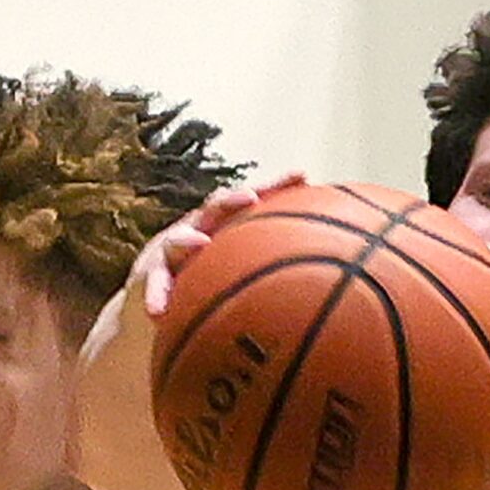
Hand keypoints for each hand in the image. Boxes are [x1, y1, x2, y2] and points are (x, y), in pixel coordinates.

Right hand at [138, 172, 305, 318]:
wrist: (166, 311)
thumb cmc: (216, 294)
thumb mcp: (249, 285)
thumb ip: (285, 282)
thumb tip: (340, 289)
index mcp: (230, 228)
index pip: (255, 202)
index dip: (277, 186)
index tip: (302, 176)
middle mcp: (202, 229)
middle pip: (217, 208)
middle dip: (232, 201)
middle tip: (250, 199)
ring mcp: (172, 250)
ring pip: (178, 241)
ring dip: (186, 241)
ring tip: (198, 244)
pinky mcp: (149, 275)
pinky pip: (153, 286)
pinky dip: (156, 296)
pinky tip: (158, 312)